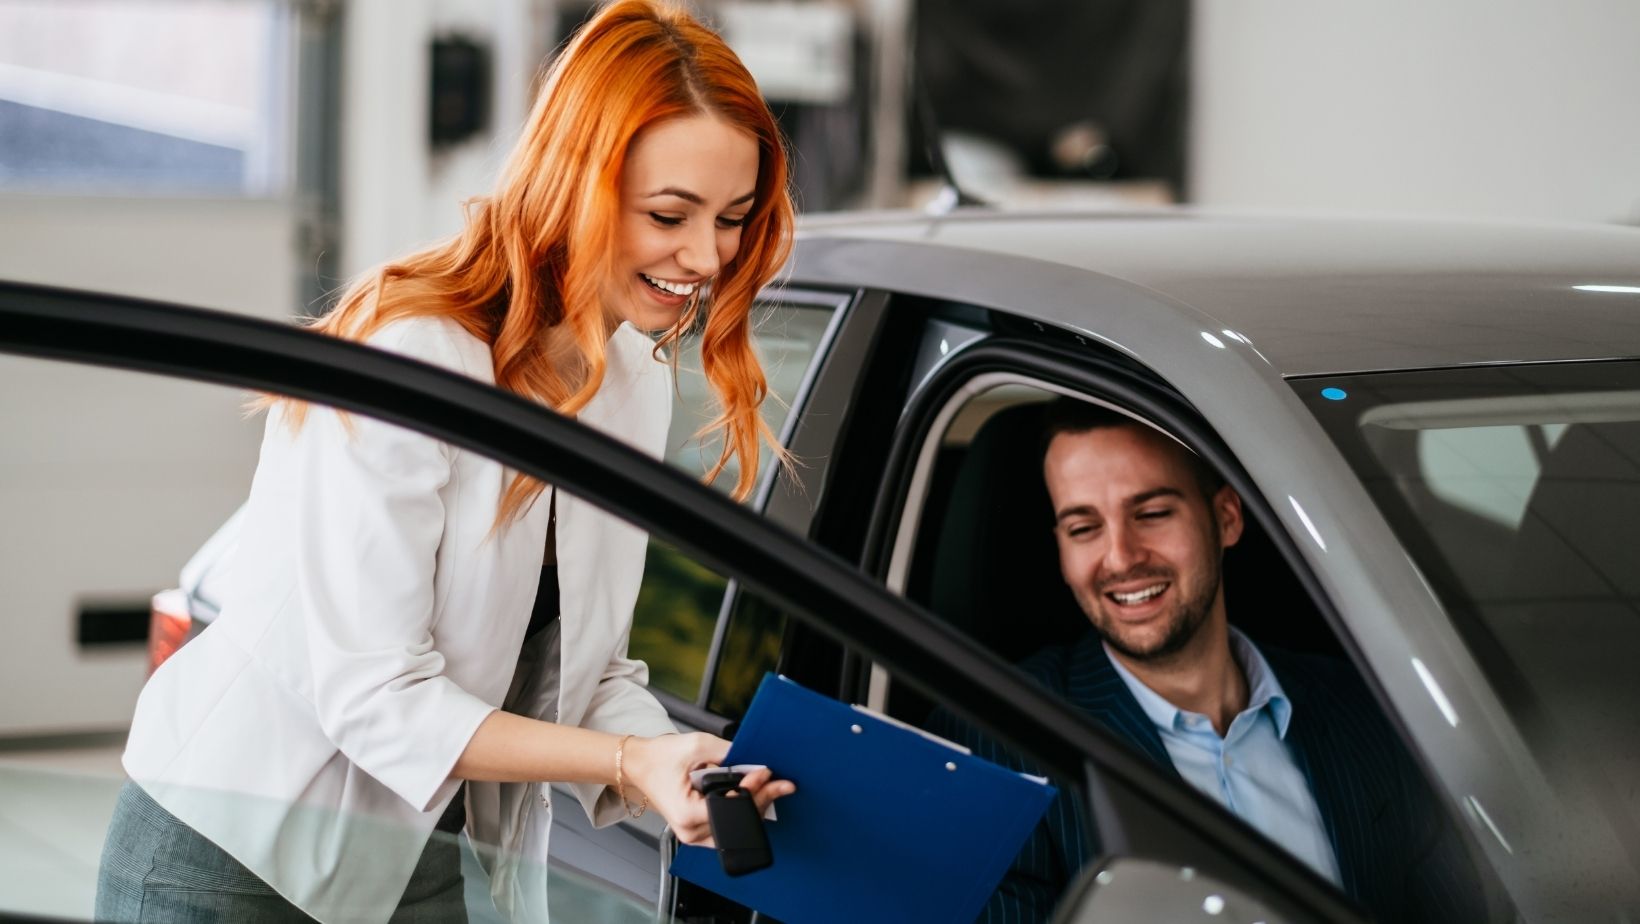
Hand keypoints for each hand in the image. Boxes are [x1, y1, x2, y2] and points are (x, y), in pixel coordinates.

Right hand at [621, 732, 795, 846]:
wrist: (639, 764)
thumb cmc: (660, 758)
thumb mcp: (697, 745)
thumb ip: (729, 754)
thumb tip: (756, 764)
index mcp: (688, 814)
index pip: (733, 807)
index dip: (754, 790)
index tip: (765, 773)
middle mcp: (691, 831)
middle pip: (740, 822)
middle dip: (760, 798)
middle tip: (772, 778)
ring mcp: (695, 835)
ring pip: (737, 827)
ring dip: (753, 805)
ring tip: (760, 783)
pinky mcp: (698, 831)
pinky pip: (728, 825)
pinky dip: (740, 809)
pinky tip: (746, 792)